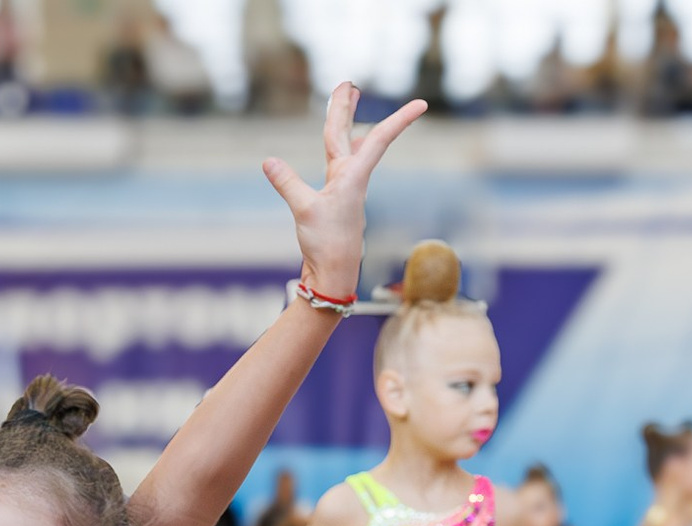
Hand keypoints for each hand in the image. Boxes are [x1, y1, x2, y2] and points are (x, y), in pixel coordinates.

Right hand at [263, 84, 426, 303]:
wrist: (333, 276)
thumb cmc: (327, 244)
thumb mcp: (305, 211)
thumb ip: (287, 183)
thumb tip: (268, 161)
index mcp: (352, 176)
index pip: (377, 139)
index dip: (400, 120)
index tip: (423, 104)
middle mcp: (350, 179)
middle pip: (348, 134)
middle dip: (346, 108)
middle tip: (348, 83)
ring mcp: (342, 189)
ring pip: (343, 147)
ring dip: (343, 123)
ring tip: (348, 101)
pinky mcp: (333, 201)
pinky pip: (335, 165)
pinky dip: (336, 148)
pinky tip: (341, 147)